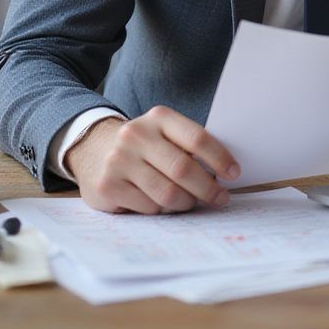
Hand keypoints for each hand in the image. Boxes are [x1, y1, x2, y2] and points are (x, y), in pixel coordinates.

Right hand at [64, 106, 240, 213]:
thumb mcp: (163, 132)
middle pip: (183, 169)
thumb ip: (188, 146)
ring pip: (167, 193)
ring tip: (192, 202)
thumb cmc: (143, 144)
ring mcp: (120, 161)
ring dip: (186, 203)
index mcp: (159, 117)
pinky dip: (162, 210)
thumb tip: (225, 172)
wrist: (93, 148)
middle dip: (208, 188)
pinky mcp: (108, 186)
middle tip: (220, 198)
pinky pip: (148, 207)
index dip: (220, 158)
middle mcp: (137, 135)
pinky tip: (162, 204)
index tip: (234, 174)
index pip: (197, 138)